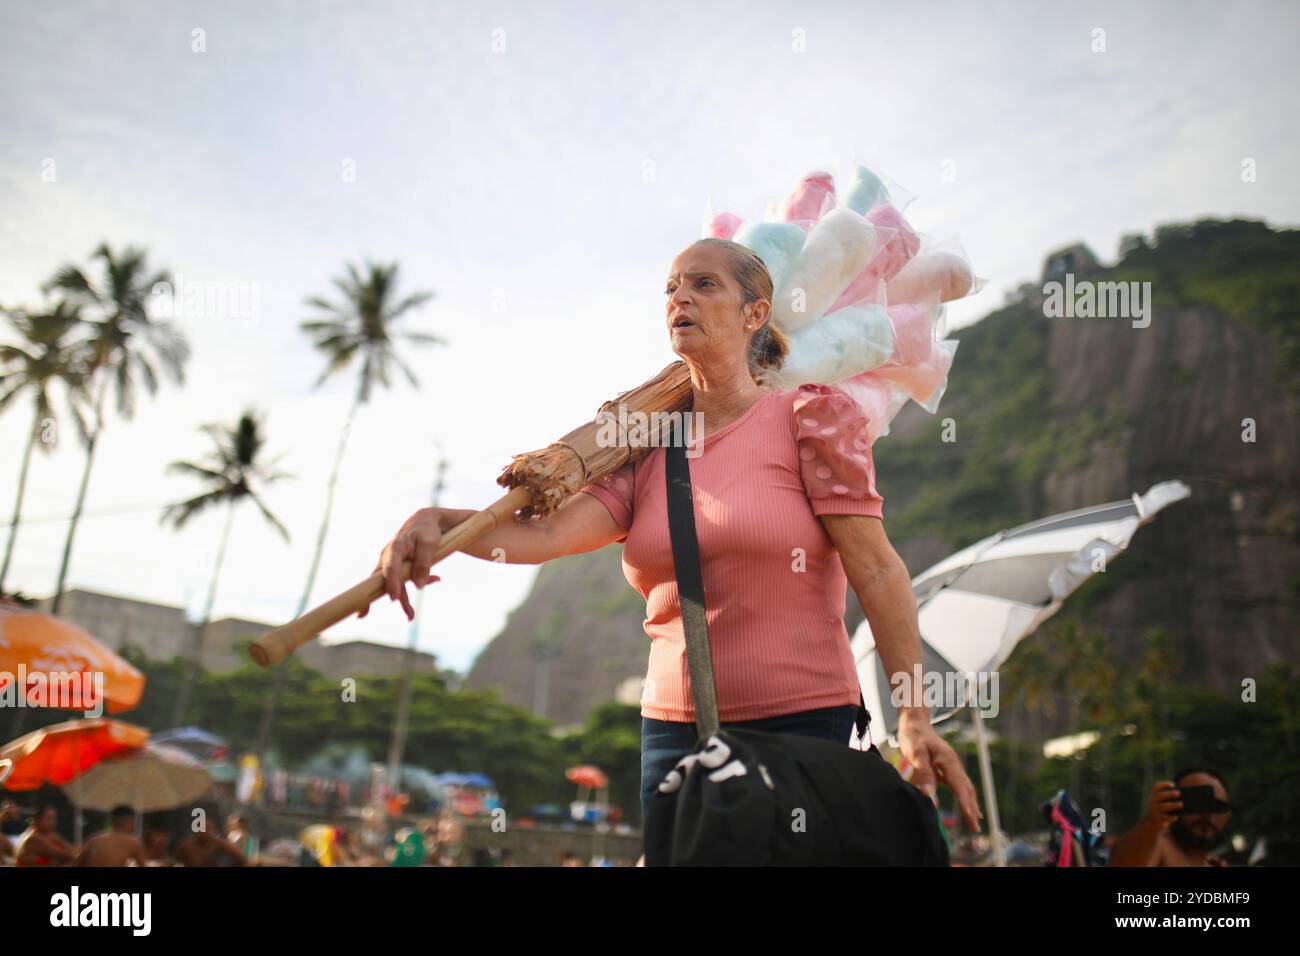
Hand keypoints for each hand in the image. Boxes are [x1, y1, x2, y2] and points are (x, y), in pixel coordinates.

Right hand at [358, 507, 449, 621]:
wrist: (424, 522)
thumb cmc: (426, 531)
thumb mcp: (429, 544)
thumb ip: (423, 563)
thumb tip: (419, 586)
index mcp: (395, 548)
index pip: (391, 568)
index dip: (391, 584)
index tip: (393, 598)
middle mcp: (388, 557)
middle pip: (385, 581)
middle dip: (388, 599)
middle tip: (396, 615)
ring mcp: (390, 562)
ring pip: (392, 584)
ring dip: (403, 599)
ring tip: (411, 616)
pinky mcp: (395, 567)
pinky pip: (400, 581)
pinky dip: (410, 587)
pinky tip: (435, 579)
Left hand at [896, 709, 982, 832]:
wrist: (915, 722)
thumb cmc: (914, 736)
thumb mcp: (915, 752)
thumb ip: (923, 772)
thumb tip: (929, 794)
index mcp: (948, 761)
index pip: (959, 786)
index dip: (965, 803)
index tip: (971, 818)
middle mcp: (954, 765)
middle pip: (966, 789)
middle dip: (972, 809)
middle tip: (976, 829)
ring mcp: (952, 766)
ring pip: (966, 788)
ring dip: (971, 805)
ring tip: (975, 823)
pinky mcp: (947, 768)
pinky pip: (960, 786)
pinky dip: (966, 798)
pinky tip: (968, 808)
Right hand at [1145, 781, 1182, 830]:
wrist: (1153, 823)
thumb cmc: (1163, 810)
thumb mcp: (1164, 803)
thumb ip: (1171, 800)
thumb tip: (1185, 799)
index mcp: (1154, 795)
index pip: (1156, 787)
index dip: (1164, 785)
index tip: (1173, 785)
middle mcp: (1152, 802)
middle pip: (1160, 796)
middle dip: (1169, 794)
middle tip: (1179, 793)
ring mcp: (1154, 810)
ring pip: (1163, 807)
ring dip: (1173, 805)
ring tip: (1182, 804)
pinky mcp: (1157, 819)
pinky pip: (1164, 817)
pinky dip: (1171, 817)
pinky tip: (1176, 817)